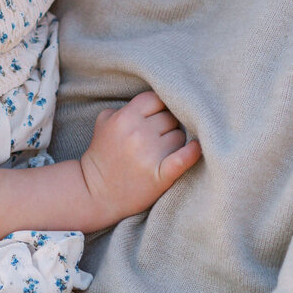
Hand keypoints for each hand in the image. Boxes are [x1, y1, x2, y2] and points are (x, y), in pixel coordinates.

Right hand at [80, 90, 201, 227]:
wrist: (95, 193)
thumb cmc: (102, 155)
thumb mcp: (104, 122)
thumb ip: (125, 106)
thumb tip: (155, 103)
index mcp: (125, 118)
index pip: (157, 99)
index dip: (159, 108)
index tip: (155, 118)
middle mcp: (138, 134)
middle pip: (170, 118)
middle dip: (166, 126)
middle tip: (155, 140)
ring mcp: (150, 155)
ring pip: (179, 136)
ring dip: (174, 143)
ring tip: (159, 154)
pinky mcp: (160, 176)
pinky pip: (184, 158)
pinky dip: (192, 152)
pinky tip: (196, 147)